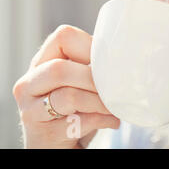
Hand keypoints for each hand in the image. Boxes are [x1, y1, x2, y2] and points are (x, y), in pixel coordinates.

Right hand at [12, 25, 120, 147]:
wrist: (57, 145)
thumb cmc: (76, 108)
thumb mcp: (81, 81)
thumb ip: (93, 66)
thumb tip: (124, 58)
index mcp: (42, 62)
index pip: (63, 37)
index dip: (90, 47)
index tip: (107, 63)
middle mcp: (29, 83)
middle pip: (60, 69)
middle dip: (94, 79)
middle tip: (114, 88)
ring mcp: (31, 109)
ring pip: (69, 96)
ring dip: (100, 102)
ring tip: (114, 107)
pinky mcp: (42, 134)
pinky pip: (77, 122)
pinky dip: (102, 120)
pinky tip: (111, 121)